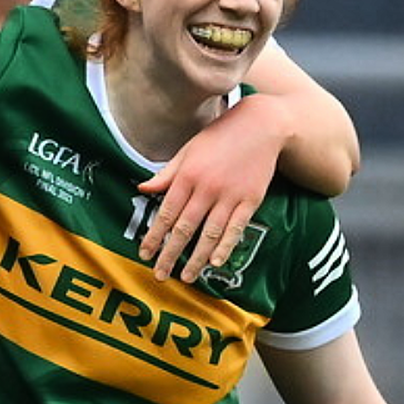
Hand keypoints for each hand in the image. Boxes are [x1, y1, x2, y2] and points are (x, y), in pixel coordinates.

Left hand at [136, 99, 281, 282]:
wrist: (261, 125)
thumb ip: (166, 173)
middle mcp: (206, 188)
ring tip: (186, 277)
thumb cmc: (220, 136)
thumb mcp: (187, 150)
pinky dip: (225, 247)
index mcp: (187, 175)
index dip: (153, 236)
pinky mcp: (250, 200)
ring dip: (196, 259)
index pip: (165, 213)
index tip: (144, 253)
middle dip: (169, 254)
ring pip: (209, 234)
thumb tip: (142, 189)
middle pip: (184, 229)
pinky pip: (235, 229)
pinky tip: (216, 263)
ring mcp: (230, 196)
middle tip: (159, 274)